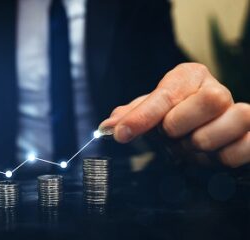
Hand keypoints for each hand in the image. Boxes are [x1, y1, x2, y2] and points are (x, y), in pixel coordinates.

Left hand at [100, 63, 249, 167]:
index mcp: (189, 77)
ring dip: (206, 142)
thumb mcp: (149, 114)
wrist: (200, 132)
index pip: (167, 94)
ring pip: (238, 117)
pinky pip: (248, 144)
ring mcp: (238, 113)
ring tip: (190, 148)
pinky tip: (211, 157)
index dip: (143, 116)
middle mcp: (217, 91)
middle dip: (183, 125)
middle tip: (170, 137)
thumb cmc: (173, 118)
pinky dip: (226, 156)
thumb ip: (131, 117)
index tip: (121, 134)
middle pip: (212, 100)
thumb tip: (107, 126)